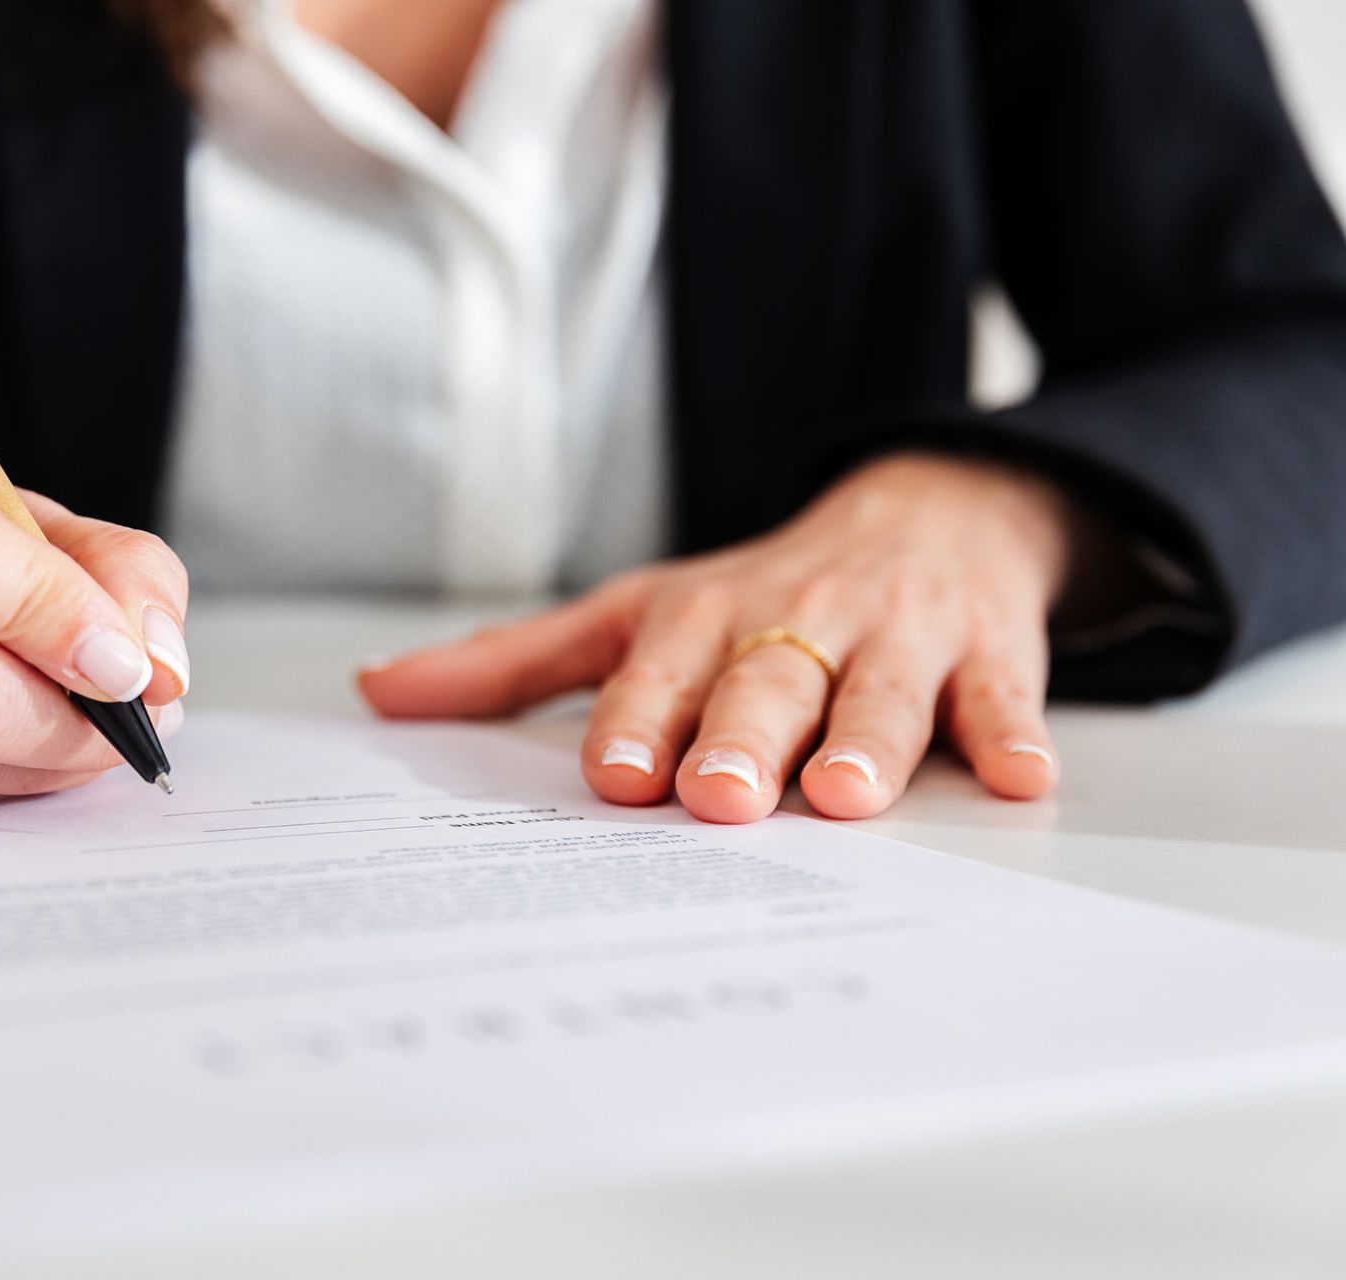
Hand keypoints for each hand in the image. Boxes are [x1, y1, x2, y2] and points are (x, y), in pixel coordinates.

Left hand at [359, 453, 1084, 821]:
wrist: (928, 511)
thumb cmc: (761, 590)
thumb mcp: (634, 613)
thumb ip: (514, 664)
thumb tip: (378, 693)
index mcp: (703, 618)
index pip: (662, 671)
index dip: (639, 720)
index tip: (614, 774)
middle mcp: (794, 621)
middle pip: (765, 681)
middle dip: (741, 735)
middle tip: (720, 794)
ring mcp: (894, 634)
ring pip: (879, 690)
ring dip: (864, 739)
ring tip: (844, 795)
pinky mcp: (985, 652)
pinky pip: (999, 695)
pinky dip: (1009, 734)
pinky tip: (1016, 777)